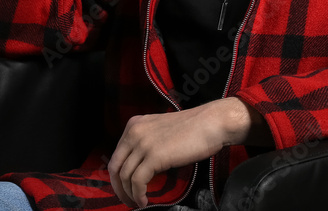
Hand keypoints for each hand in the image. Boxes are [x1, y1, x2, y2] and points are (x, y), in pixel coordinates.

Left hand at [107, 98, 259, 208]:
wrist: (211, 123)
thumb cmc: (192, 129)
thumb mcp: (160, 131)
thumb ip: (146, 142)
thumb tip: (138, 166)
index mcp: (134, 124)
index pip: (117, 155)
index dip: (118, 176)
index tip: (124, 188)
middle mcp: (135, 132)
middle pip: (116, 166)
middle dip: (119, 187)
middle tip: (127, 200)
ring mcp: (143, 143)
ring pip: (125, 176)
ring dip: (129, 194)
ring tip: (138, 203)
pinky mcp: (154, 156)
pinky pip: (138, 181)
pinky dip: (138, 194)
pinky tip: (144, 202)